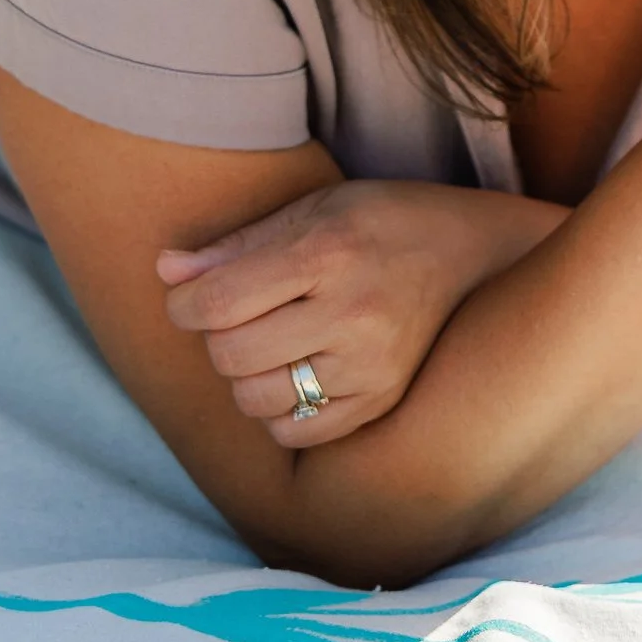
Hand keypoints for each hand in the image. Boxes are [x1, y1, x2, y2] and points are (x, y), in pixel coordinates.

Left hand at [156, 180, 552, 448]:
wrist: (476, 255)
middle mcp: (353, 315)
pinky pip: (297, 432)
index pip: (219, 303)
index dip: (182, 305)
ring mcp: (372, 367)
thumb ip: (236, 246)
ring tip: (267, 342)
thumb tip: (165, 271)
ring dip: (244, 374)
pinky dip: (279, 410)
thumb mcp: (314, 208)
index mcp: (328, 254)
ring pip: (258, 400)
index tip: (185, 298)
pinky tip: (294, 373)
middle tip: (233, 316)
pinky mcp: (382, 403)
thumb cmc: (383, 221)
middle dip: (214, 338)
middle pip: (231, 355)